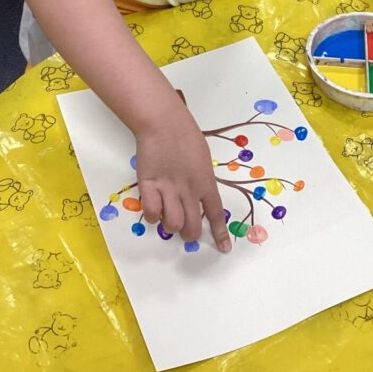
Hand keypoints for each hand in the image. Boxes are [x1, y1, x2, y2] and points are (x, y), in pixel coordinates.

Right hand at [135, 102, 231, 252]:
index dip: (219, 234)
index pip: (215, 214)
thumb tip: (199, 197)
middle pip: (192, 227)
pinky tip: (154, 206)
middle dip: (190, 234)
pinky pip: (151, 213)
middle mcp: (188, 190)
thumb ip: (202, 180)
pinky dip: (153, 215)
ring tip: (168, 214)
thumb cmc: (186, 135)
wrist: (164, 122)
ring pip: (172, 225)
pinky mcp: (148, 185)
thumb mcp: (203, 159)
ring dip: (171, 225)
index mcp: (206, 182)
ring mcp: (168, 189)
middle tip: (185, 228)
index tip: (224, 248)